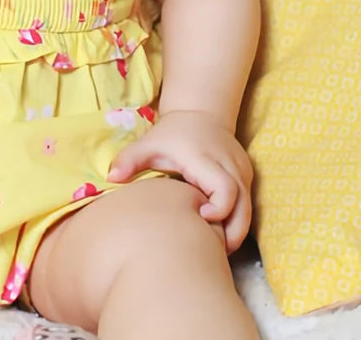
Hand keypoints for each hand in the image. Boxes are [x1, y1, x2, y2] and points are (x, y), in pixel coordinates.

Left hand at [107, 109, 253, 252]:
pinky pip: (248, 204)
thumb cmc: (172, 134)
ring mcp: (242, 170)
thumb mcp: (149, 143)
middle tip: (213, 248)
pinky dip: (237, 220)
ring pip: (249, 210)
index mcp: (206, 158)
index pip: (226, 189)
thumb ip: (130, 159)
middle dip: (231, 233)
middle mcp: (230, 164)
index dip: (218, 210)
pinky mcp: (247, 175)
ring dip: (235, 231)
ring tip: (217, 245)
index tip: (200, 217)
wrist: (200, 112)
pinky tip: (221, 231)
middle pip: (243, 207)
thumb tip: (111, 178)